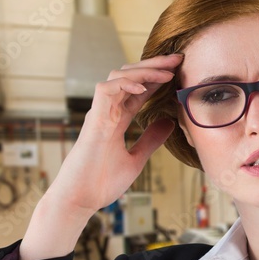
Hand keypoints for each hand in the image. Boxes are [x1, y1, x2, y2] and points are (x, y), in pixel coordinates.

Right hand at [46, 54, 181, 216]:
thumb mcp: (136, 158)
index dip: (157, 78)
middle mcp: (107, 111)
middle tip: (178, 59)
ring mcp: (99, 114)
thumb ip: (151, 139)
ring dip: (144, 70)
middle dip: (154, 65)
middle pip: (130, 77)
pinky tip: (144, 86)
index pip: (138, 90)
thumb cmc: (101, 182)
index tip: (179, 70)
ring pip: (117, 77)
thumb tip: (169, 122)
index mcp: (116, 119)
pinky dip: (125, 84)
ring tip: (167, 70)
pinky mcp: (93, 120)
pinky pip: (106, 90)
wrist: (80, 200)